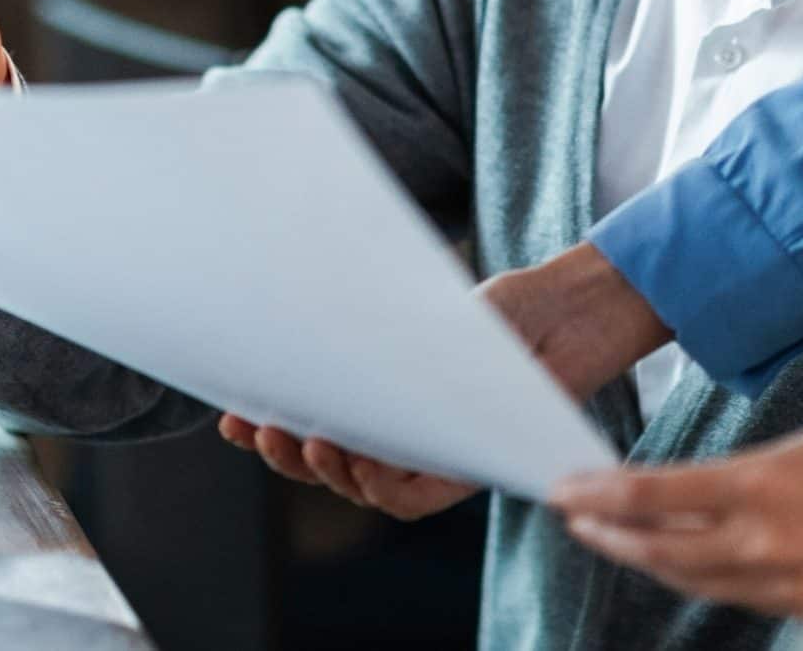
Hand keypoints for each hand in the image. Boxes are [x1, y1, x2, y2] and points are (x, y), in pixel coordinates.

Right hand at [216, 241, 672, 518]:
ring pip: (365, 489)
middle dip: (284, 454)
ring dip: (326, 473)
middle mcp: (409, 435)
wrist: (571, 307)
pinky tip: (357, 464)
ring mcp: (439, 454)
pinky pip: (416, 500)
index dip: (270, 430)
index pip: (318, 427)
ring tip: (307, 438)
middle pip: (331, 467)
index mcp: (389, 400)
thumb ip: (370, 330)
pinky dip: (381, 489)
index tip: (230, 416)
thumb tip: (299, 322)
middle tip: (256, 428)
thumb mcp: (419, 308)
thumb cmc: (503, 304)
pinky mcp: (473, 468)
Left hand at [549, 411, 802, 620]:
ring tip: (616, 538)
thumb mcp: (790, 448)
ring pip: (695, 581)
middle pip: (662, 550)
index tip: (565, 489)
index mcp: (760, 486)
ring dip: (649, 560)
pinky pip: (739, 597)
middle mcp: (769, 543)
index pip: (652, 496)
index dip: (599, 496)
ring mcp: (792, 583)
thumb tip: (673, 498)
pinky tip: (681, 561)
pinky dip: (703, 578)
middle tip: (575, 515)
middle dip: (610, 534)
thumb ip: (730, 481)